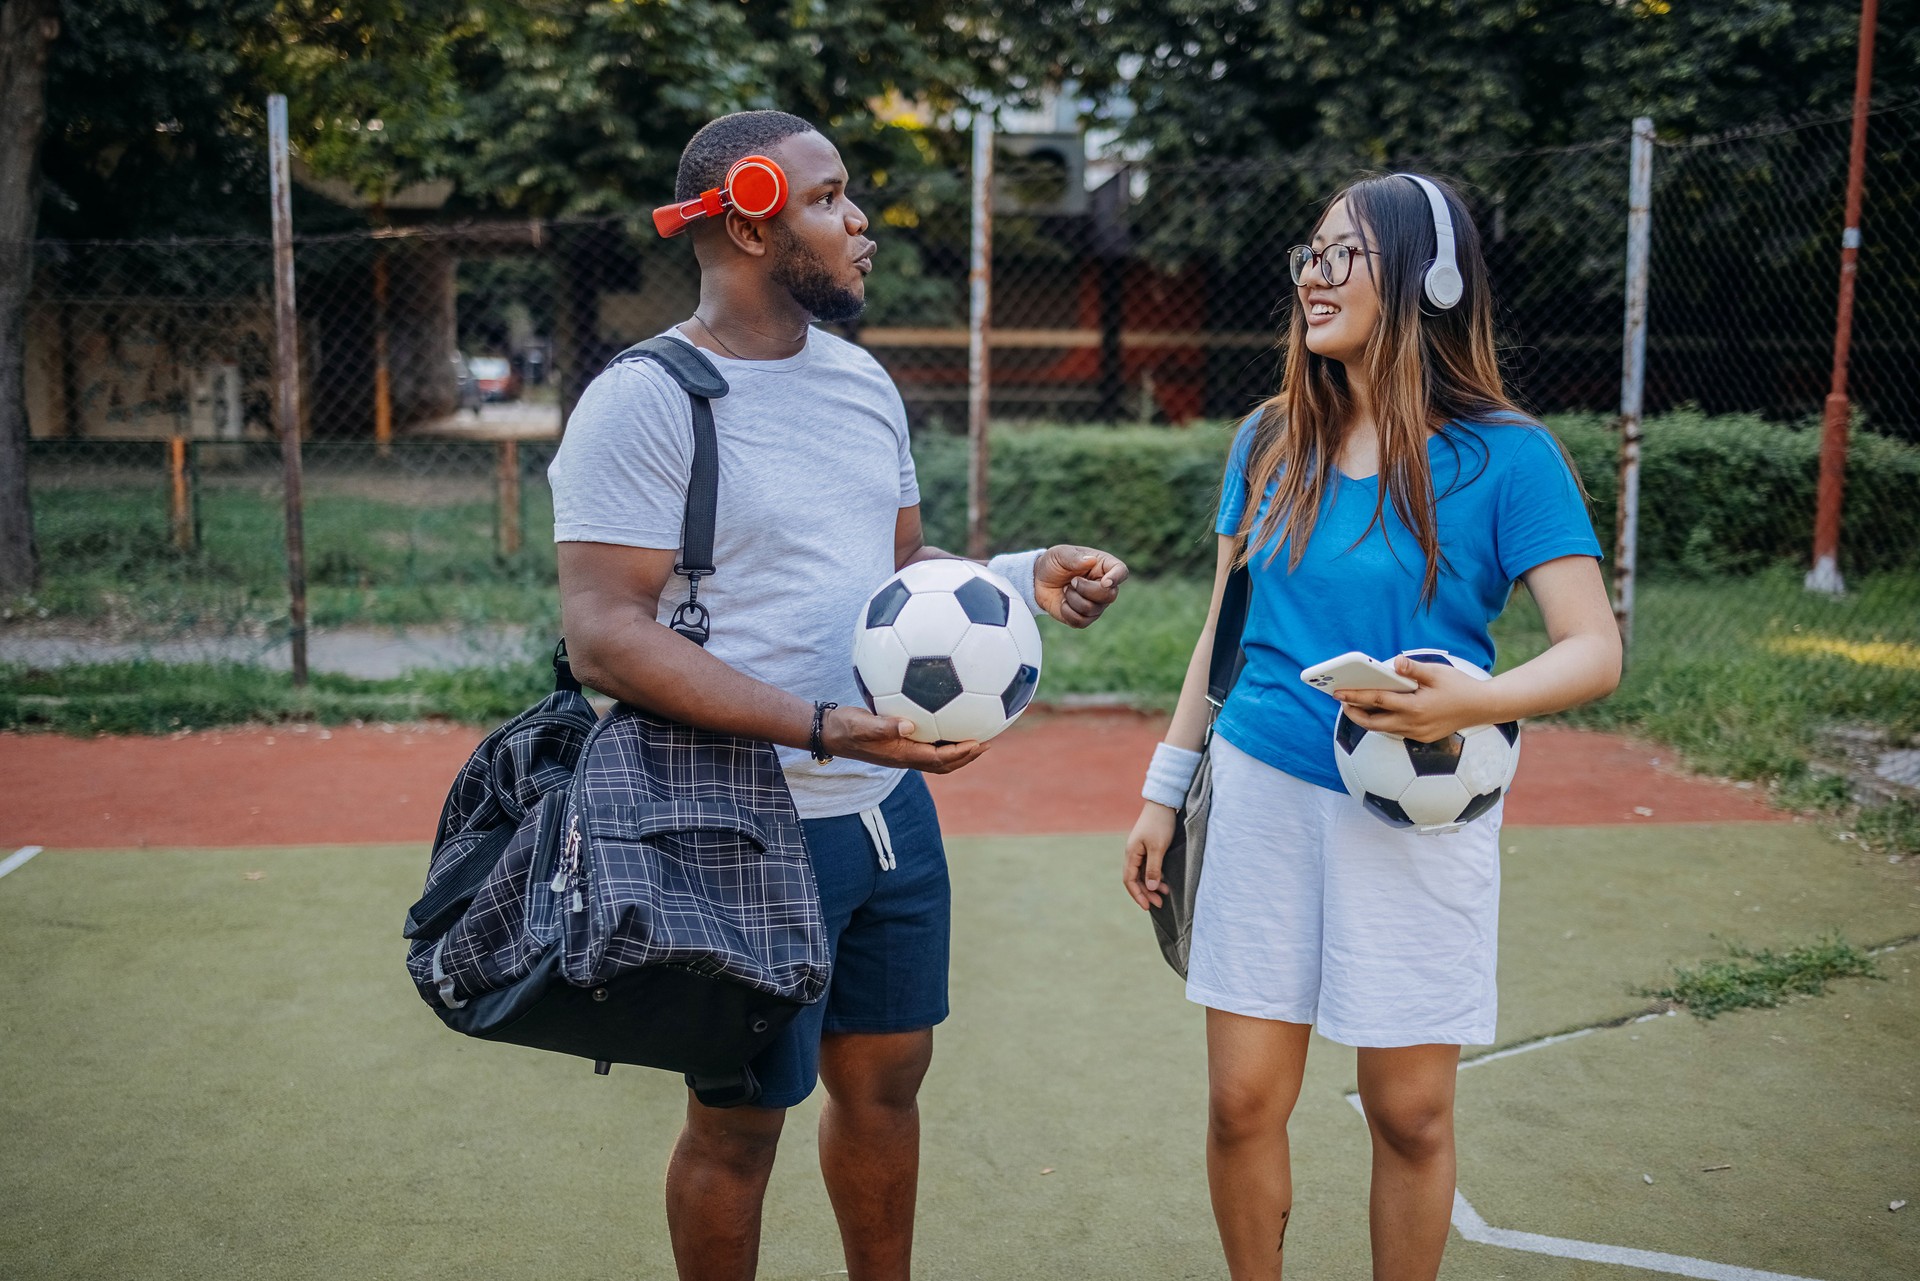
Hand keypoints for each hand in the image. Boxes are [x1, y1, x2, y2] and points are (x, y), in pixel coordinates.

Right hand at [820, 705, 987, 774]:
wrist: (830, 732)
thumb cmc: (844, 727)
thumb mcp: (862, 724)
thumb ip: (884, 726)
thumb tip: (909, 725)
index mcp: (901, 754)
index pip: (937, 758)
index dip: (959, 753)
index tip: (978, 743)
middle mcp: (905, 757)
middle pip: (943, 764)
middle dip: (966, 757)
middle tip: (987, 744)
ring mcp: (902, 753)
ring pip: (937, 758)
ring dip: (958, 752)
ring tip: (976, 739)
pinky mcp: (898, 744)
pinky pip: (928, 747)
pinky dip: (943, 741)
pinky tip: (949, 724)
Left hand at [1034, 545, 1128, 627]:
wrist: (1038, 580)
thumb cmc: (1053, 563)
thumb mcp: (1060, 554)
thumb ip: (1074, 557)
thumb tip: (1090, 561)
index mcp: (1103, 566)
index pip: (1121, 571)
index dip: (1117, 578)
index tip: (1105, 582)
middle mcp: (1104, 586)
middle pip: (1109, 595)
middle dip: (1086, 590)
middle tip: (1072, 581)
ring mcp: (1096, 603)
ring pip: (1093, 609)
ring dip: (1073, 599)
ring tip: (1066, 589)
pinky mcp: (1085, 617)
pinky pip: (1082, 621)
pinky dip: (1068, 612)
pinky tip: (1063, 603)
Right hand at [1122, 802, 1176, 910]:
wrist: (1164, 803)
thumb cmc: (1160, 824)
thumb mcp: (1158, 847)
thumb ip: (1153, 868)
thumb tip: (1150, 888)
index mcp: (1131, 854)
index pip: (1129, 880)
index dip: (1137, 895)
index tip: (1147, 907)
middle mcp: (1133, 854)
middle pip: (1135, 879)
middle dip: (1146, 893)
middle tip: (1160, 904)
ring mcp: (1140, 851)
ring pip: (1143, 874)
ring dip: (1152, 886)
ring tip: (1165, 895)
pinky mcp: (1149, 848)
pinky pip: (1149, 867)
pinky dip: (1156, 876)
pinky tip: (1165, 882)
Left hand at [1333, 654, 1498, 741]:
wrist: (1482, 707)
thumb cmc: (1459, 686)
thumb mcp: (1437, 672)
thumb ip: (1413, 669)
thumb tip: (1395, 662)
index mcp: (1415, 707)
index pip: (1377, 701)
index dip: (1355, 696)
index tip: (1338, 692)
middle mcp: (1414, 724)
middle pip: (1374, 723)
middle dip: (1354, 713)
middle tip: (1341, 702)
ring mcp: (1418, 733)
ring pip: (1384, 729)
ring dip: (1368, 719)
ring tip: (1356, 705)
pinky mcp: (1422, 737)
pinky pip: (1397, 731)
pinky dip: (1385, 721)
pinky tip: (1380, 710)